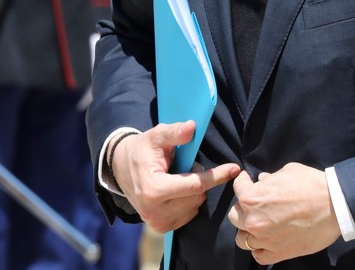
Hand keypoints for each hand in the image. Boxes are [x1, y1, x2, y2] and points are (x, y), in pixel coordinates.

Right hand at [112, 120, 240, 233]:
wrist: (120, 169)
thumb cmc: (141, 150)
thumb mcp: (155, 136)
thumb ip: (174, 132)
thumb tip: (192, 127)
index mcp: (153, 189)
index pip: (194, 186)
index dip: (216, 176)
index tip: (234, 169)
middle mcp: (154, 211)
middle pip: (197, 197)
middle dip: (199, 180)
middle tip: (184, 166)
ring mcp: (157, 222)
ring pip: (195, 207)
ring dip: (194, 192)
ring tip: (177, 178)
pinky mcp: (160, 227)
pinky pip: (188, 215)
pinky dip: (189, 202)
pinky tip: (176, 191)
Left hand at [228, 164, 340, 263]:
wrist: (334, 206)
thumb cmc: (312, 185)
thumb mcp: (287, 172)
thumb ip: (270, 178)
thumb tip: (262, 180)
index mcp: (253, 197)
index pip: (237, 187)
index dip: (243, 182)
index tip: (248, 182)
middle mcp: (254, 220)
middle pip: (235, 216)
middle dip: (243, 209)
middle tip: (255, 206)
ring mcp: (265, 239)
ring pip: (242, 239)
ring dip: (248, 231)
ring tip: (260, 225)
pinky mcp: (278, 253)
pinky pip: (258, 256)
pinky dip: (260, 249)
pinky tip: (267, 241)